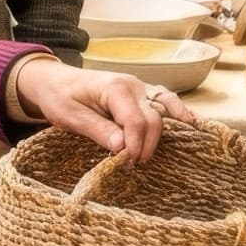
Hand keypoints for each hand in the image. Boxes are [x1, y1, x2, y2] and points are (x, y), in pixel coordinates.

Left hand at [12, 56, 195, 162]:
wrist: (53, 80)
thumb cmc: (59, 97)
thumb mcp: (70, 115)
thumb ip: (97, 130)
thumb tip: (122, 147)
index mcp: (115, 88)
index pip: (136, 121)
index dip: (135, 145)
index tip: (127, 164)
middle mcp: (133, 85)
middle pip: (153, 119)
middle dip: (147, 145)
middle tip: (134, 165)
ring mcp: (140, 88)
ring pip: (166, 106)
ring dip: (168, 130)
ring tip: (171, 152)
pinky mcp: (142, 94)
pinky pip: (164, 101)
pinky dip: (177, 112)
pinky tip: (191, 124)